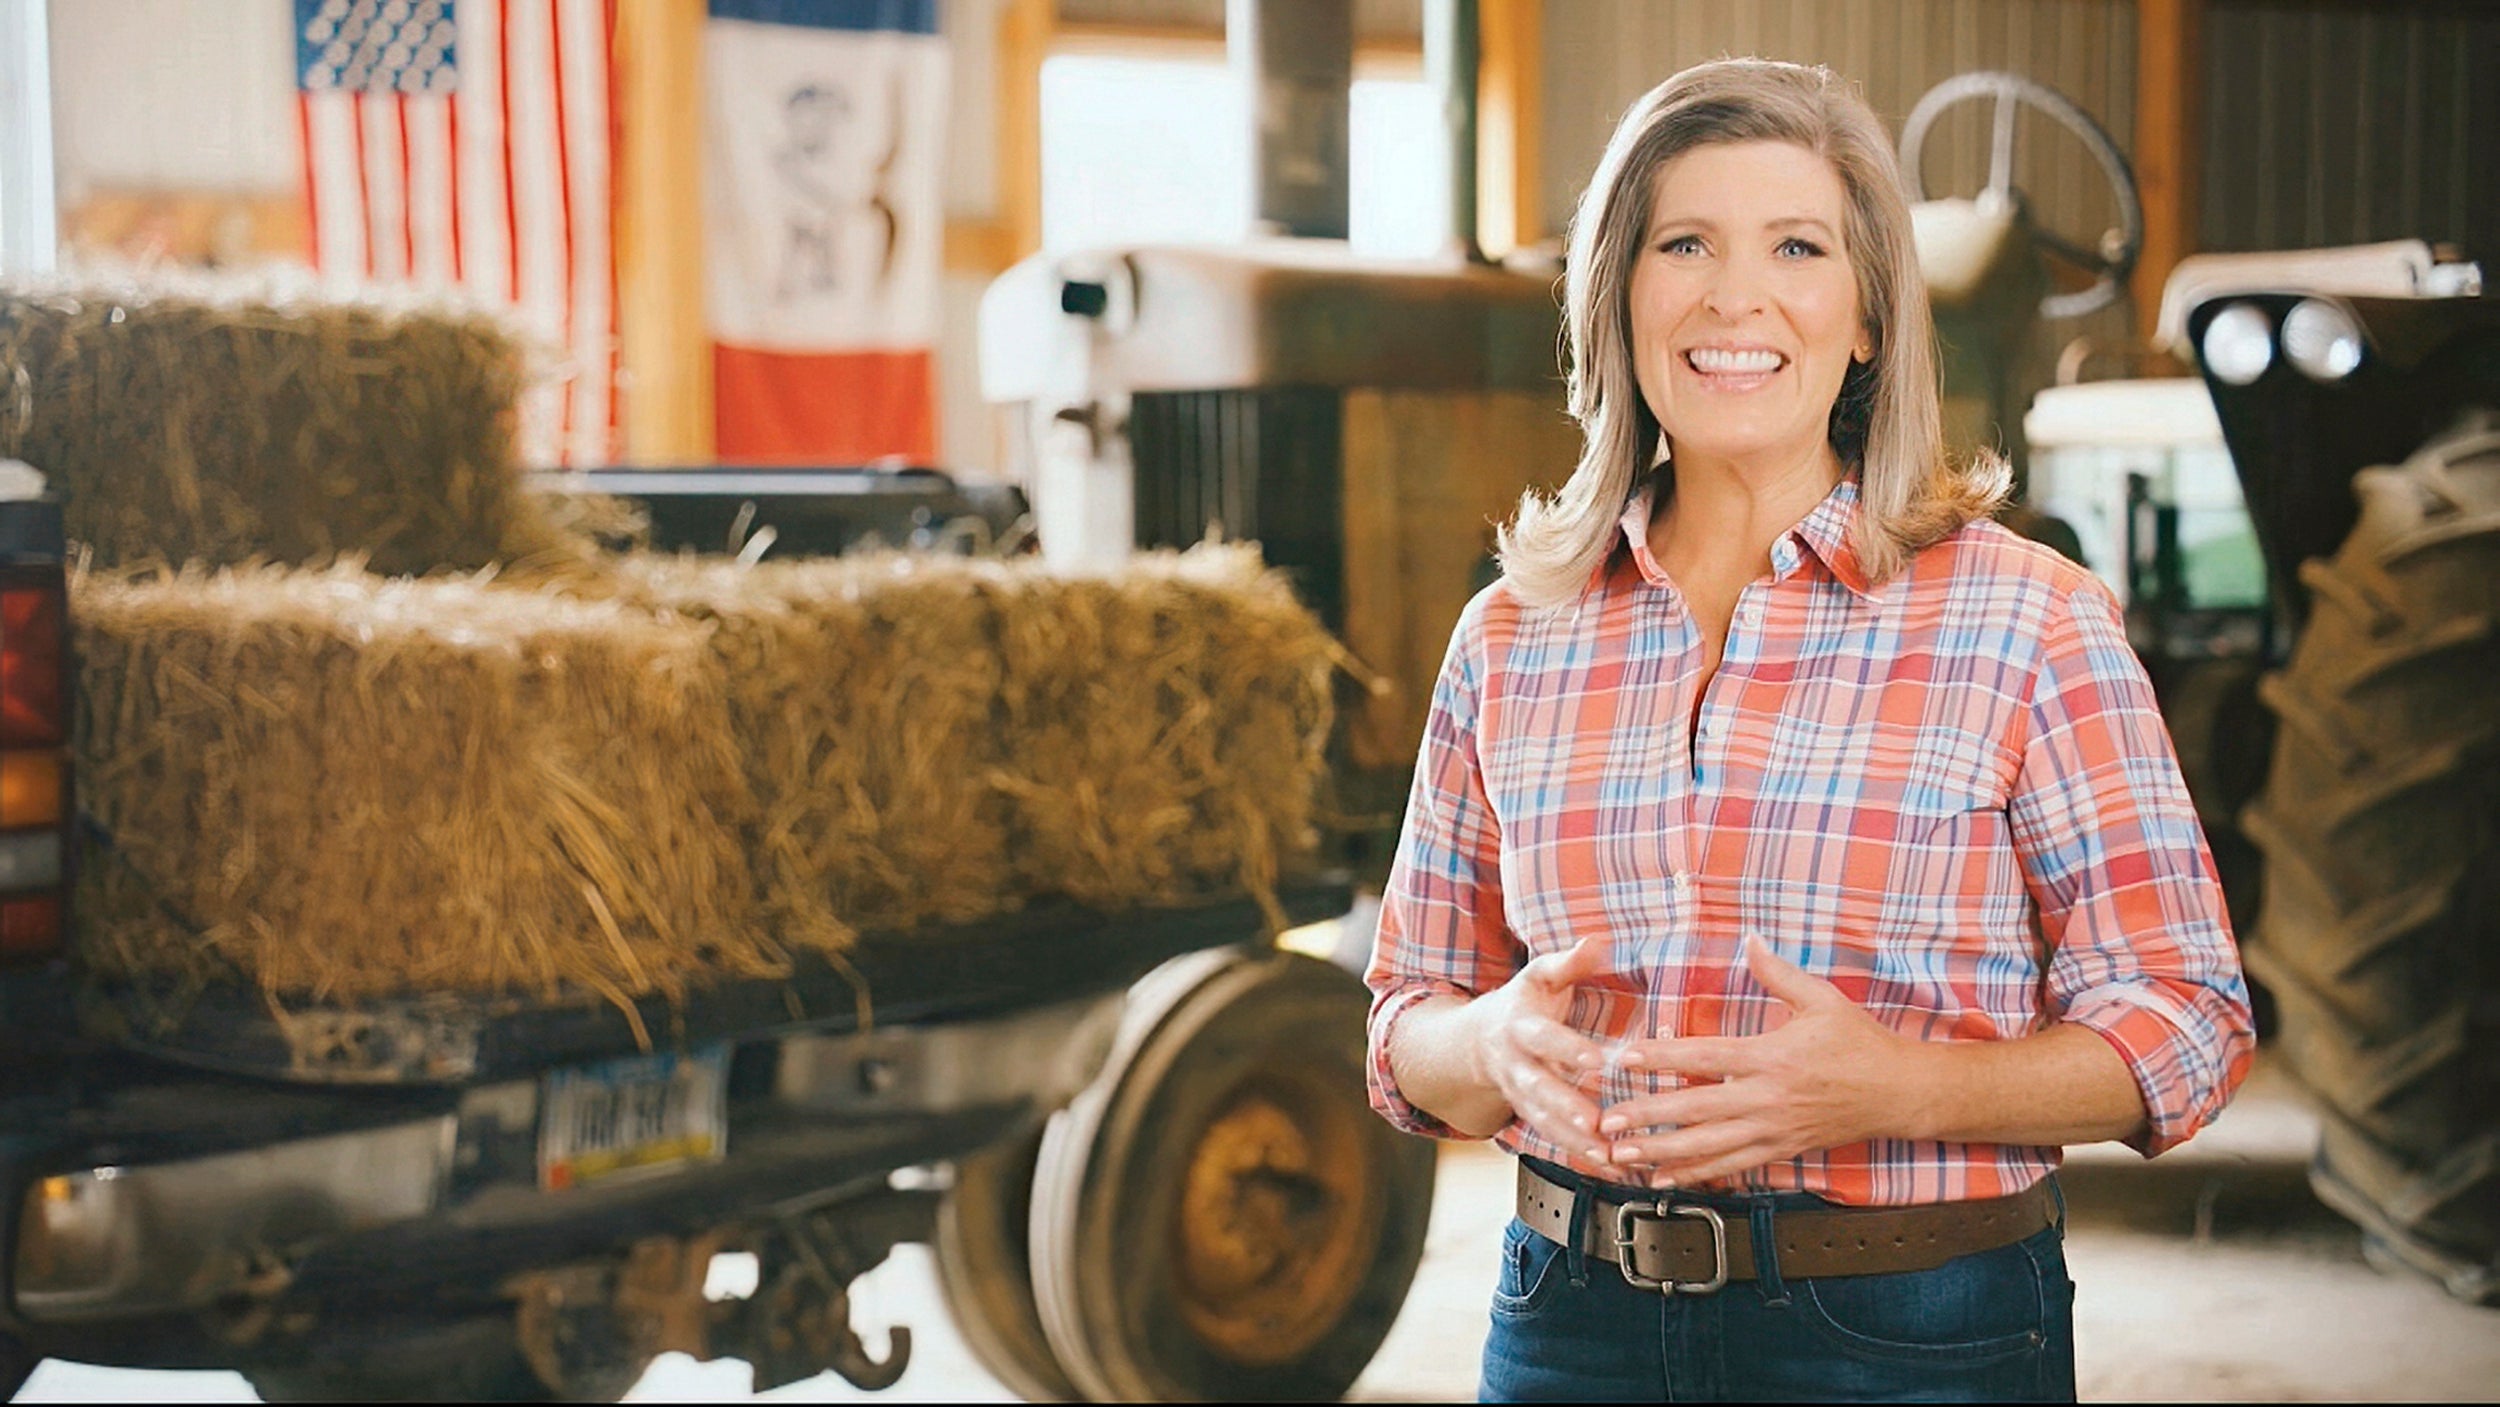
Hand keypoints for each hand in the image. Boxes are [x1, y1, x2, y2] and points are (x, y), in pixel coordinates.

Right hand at [1466, 937, 1614, 1162]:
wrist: (1476, 1040)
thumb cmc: (1522, 1003)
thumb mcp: (1539, 976)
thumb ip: (1568, 962)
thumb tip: (1596, 940)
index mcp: (1519, 1026)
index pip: (1544, 1038)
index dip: (1568, 1049)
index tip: (1598, 1062)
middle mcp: (1515, 1064)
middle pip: (1538, 1087)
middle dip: (1566, 1107)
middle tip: (1596, 1123)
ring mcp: (1518, 1094)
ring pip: (1543, 1120)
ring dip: (1573, 1140)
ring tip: (1606, 1155)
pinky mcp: (1527, 1114)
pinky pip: (1549, 1137)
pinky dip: (1576, 1152)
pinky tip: (1606, 1164)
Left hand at [1597, 936, 1932, 1187]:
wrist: (1900, 1092)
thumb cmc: (1861, 1043)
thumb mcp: (1823, 999)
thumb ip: (1779, 972)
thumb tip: (1750, 938)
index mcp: (1771, 1057)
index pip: (1705, 1056)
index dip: (1661, 1056)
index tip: (1624, 1057)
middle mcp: (1767, 1098)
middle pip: (1696, 1110)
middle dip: (1647, 1116)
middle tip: (1606, 1121)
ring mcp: (1773, 1129)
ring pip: (1708, 1147)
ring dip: (1660, 1152)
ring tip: (1620, 1156)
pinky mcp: (1781, 1150)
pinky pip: (1731, 1166)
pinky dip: (1695, 1174)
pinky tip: (1663, 1177)